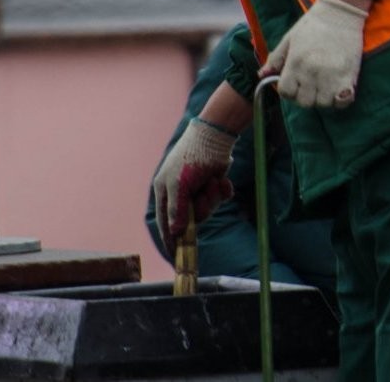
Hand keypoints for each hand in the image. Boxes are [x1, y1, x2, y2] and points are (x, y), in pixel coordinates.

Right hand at [152, 117, 237, 241]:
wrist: (215, 136)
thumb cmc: (191, 158)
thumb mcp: (180, 185)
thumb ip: (177, 210)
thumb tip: (173, 233)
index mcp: (166, 192)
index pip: (167, 223)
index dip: (171, 238)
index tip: (176, 254)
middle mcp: (181, 193)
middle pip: (192, 218)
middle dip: (203, 207)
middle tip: (206, 191)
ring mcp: (198, 189)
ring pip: (208, 208)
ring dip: (213, 196)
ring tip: (213, 181)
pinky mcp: (213, 184)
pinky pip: (221, 198)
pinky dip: (223, 190)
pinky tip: (222, 179)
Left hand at [261, 0, 368, 108]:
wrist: (340, 12)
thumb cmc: (313, 25)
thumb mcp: (289, 39)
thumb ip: (275, 59)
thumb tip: (261, 75)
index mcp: (295, 63)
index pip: (286, 93)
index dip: (289, 91)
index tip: (296, 84)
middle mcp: (311, 72)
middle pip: (305, 102)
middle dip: (306, 96)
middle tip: (312, 85)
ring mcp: (331, 75)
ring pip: (324, 103)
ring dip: (324, 98)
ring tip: (326, 86)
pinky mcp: (349, 75)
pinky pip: (344, 100)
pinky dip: (341, 100)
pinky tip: (340, 89)